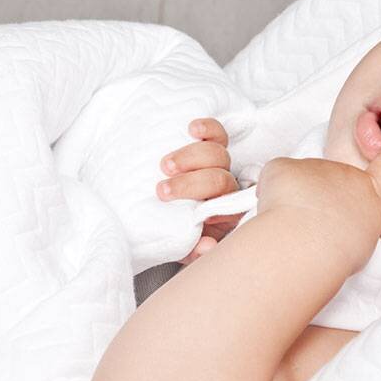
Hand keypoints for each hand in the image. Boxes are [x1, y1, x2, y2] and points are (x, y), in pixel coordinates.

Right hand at [157, 117, 246, 264]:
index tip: (196, 216)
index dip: (216, 210)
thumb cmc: (170, 230)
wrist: (148, 214)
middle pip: (221, 179)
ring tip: (165, 166)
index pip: (231, 208)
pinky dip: (208, 129)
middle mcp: (226, 188)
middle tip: (163, 191)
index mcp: (225, 215)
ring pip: (218, 155)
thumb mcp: (181, 248)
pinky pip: (217, 134)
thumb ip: (194, 251)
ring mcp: (219, 165)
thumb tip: (208, 248)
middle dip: (192, 185)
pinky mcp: (210, 144)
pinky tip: (192, 129)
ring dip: (191, 158)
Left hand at [255, 139, 380, 272]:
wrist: (309, 241)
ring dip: (296, 197)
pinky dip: (271, 190)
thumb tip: (337, 226)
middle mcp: (346, 174)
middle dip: (323, 195)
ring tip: (293, 226)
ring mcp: (315, 166)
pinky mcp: (286, 167)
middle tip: (314, 225)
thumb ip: (355, 225)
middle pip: (335, 178)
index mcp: (371, 194)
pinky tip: (274, 213)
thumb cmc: (338, 251)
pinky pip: (276, 174)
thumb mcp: (363, 244)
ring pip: (302, 179)